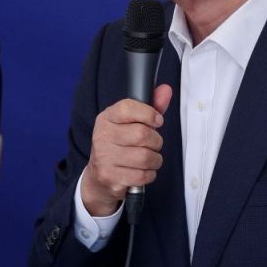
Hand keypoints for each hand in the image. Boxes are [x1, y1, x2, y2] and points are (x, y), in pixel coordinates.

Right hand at [80, 84, 172, 215]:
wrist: (100, 177)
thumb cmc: (120, 145)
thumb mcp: (132, 124)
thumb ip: (151, 107)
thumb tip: (166, 90)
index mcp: (107, 118)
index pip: (128, 107)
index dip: (148, 113)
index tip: (157, 120)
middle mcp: (102, 135)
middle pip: (142, 134)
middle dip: (156, 141)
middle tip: (153, 144)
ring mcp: (104, 156)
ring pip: (145, 157)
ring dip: (155, 159)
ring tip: (150, 158)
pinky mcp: (109, 176)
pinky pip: (142, 175)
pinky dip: (149, 174)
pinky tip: (143, 170)